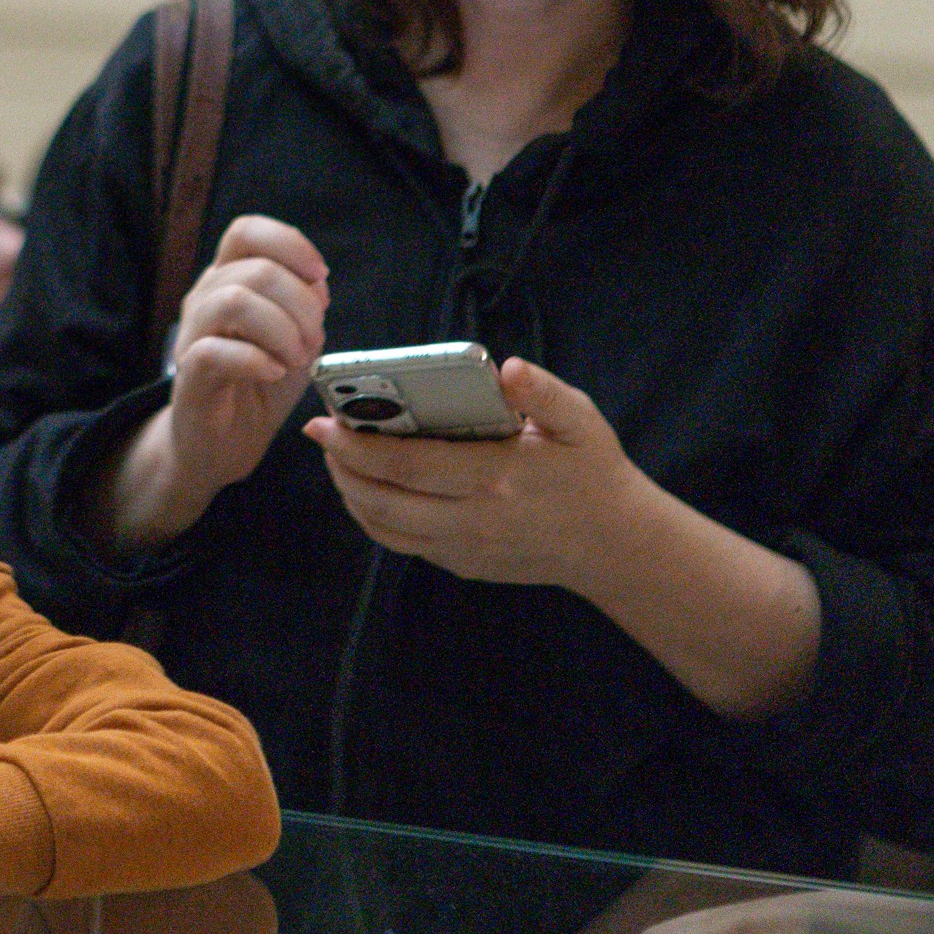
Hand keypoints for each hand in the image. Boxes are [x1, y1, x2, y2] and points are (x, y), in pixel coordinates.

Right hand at [168, 217, 329, 501]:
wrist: (223, 444)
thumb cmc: (261, 384)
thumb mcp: (297, 339)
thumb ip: (307, 305)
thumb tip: (317, 282)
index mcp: (229, 279)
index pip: (247, 231)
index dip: (289, 243)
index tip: (321, 275)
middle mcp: (205, 297)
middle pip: (254, 268)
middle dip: (300, 303)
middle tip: (313, 342)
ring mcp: (192, 335)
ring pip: (232, 300)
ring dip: (280, 329)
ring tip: (296, 359)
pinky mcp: (188, 374)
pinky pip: (215, 350)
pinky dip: (256, 360)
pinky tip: (274, 373)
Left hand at [305, 356, 640, 587]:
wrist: (613, 544)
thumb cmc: (591, 471)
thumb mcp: (579, 421)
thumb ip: (543, 393)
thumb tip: (507, 369)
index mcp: (496, 476)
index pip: (409, 464)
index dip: (359, 445)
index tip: (325, 421)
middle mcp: (473, 519)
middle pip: (384, 499)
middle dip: (342, 466)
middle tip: (320, 435)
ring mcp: (465, 548)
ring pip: (385, 527)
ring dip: (351, 492)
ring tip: (336, 458)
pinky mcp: (463, 564)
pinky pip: (402, 544)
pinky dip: (372, 518)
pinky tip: (365, 490)